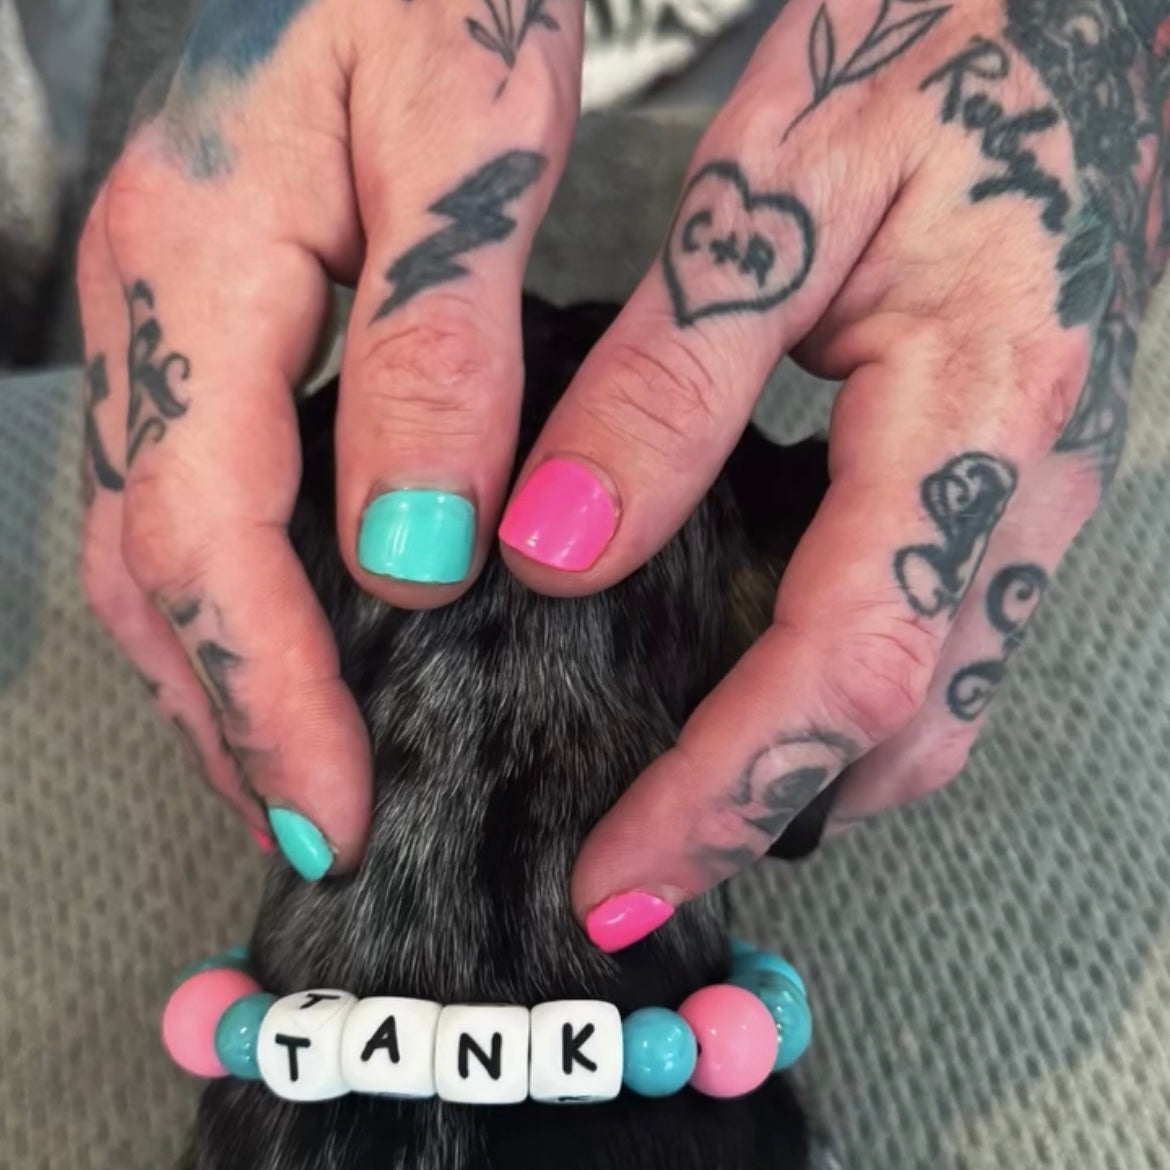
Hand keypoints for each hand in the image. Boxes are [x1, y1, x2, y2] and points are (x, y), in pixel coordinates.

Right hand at [78, 0, 581, 876]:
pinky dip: (228, 604)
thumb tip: (416, 550)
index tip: (333, 808)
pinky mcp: (196, 330)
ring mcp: (158, 321)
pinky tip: (286, 650)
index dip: (268, 692)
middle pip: (149, 566)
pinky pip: (182, 496)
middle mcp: (148, 306)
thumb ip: (438, 346)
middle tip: (313, 829)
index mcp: (199, 261)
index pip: (205, 531)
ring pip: (148, 545)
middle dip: (229, 718)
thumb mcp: (466, 141)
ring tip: (291, 777)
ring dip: (216, 679)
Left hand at [492, 0, 1169, 949]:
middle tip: (635, 866)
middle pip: (903, 730)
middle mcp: (1027, 493)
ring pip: (935, 705)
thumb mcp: (775, 203)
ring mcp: (1035, 500)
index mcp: (975, 421)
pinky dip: (847, 705)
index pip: (839, 669)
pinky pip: (941, 640)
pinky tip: (763, 689)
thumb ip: (668, 384)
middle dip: (763, 816)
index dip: (720, 791)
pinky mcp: (1016, 487)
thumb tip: (562, 548)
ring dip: (813, 778)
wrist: (1079, 19)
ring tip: (685, 803)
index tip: (617, 870)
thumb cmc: (938, 60)